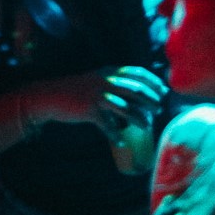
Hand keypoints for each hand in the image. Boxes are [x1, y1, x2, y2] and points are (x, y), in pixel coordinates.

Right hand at [27, 66, 167, 134]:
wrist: (51, 96)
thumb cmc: (76, 90)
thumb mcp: (96, 80)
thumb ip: (113, 83)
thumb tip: (136, 93)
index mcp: (108, 72)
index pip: (136, 72)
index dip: (152, 81)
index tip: (163, 90)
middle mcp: (105, 82)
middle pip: (135, 89)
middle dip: (150, 100)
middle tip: (158, 109)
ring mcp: (97, 96)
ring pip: (125, 108)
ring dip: (139, 118)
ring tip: (147, 126)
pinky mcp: (89, 110)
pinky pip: (107, 125)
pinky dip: (115, 135)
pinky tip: (121, 142)